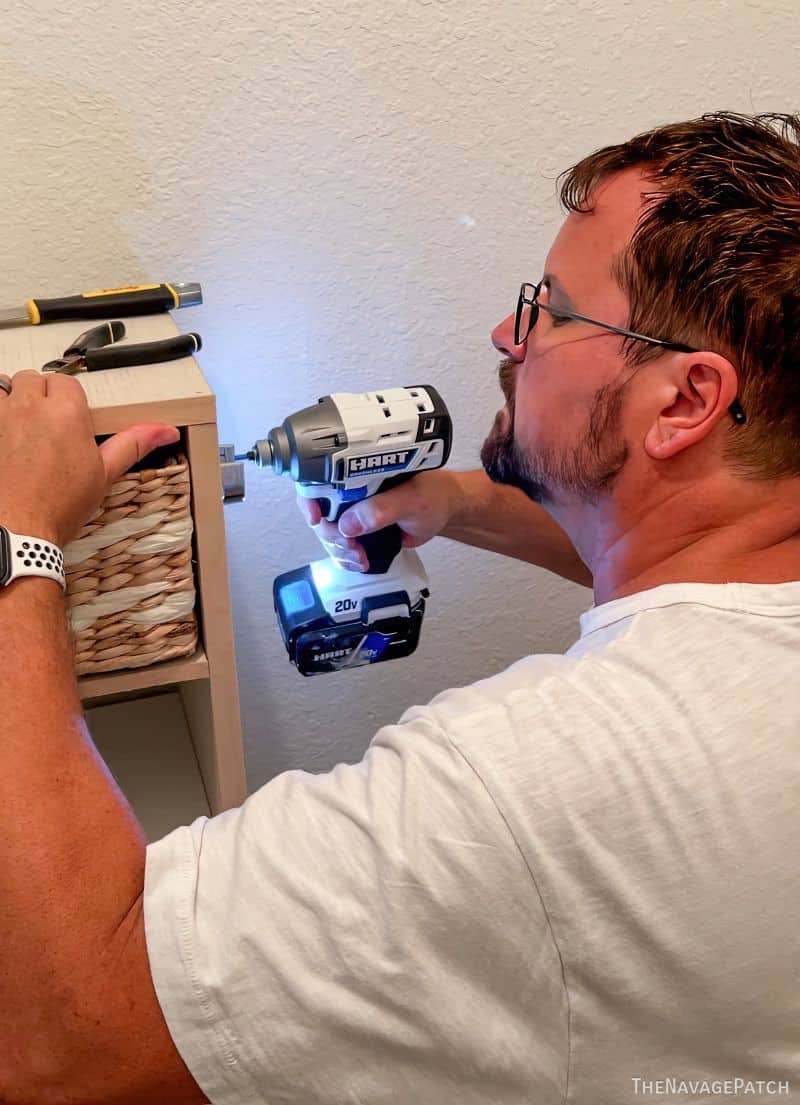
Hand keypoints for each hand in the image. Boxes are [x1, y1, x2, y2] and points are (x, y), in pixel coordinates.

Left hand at [0, 371, 179, 546]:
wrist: (17, 530)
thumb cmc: (56, 506)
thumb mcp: (104, 475)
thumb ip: (132, 445)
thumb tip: (164, 432)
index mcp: (67, 412)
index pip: (66, 382)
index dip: (67, 401)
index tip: (68, 421)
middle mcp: (30, 406)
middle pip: (33, 380)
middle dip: (39, 397)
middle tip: (45, 428)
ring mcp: (0, 415)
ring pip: (5, 386)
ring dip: (12, 400)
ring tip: (19, 428)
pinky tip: (4, 435)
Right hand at [296, 468, 460, 571]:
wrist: (446, 510)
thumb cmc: (434, 495)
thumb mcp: (411, 499)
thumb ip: (382, 509)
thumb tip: (351, 522)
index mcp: (361, 471)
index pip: (321, 481)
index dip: (310, 500)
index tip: (316, 517)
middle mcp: (353, 489)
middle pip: (321, 512)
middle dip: (331, 535)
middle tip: (351, 546)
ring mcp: (355, 509)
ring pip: (330, 532)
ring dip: (340, 550)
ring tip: (359, 557)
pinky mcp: (361, 528)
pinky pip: (342, 544)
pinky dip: (346, 557)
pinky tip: (359, 561)